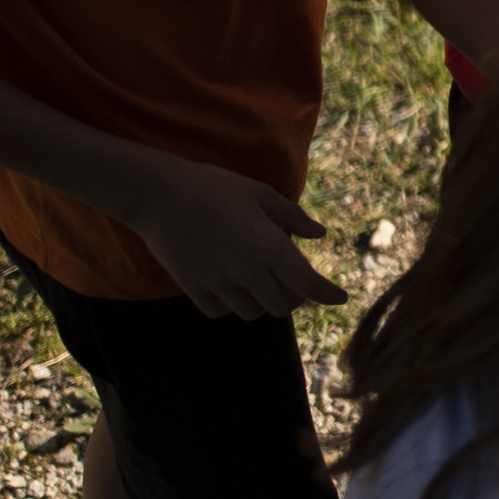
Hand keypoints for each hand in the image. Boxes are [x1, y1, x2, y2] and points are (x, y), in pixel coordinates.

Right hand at [122, 155, 348, 318]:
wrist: (157, 194)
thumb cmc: (213, 186)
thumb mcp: (259, 193)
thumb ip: (292, 217)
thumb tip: (320, 234)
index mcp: (267, 245)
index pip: (307, 284)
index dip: (328, 294)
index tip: (341, 298)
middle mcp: (245, 270)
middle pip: (283, 306)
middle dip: (293, 296)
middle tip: (291, 279)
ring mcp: (217, 283)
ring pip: (252, 312)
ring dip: (262, 300)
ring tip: (258, 277)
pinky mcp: (193, 288)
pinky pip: (221, 311)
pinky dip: (231, 304)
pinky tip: (231, 284)